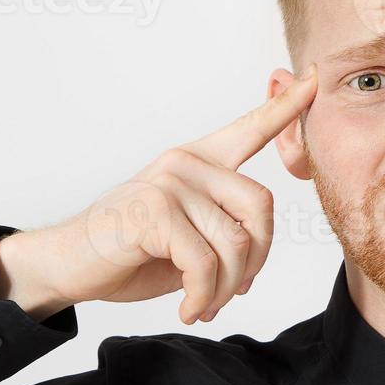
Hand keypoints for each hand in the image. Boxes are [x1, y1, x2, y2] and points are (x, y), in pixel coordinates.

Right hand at [0, 65, 317, 323]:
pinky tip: (188, 308)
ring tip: (204, 305)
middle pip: (261, 208)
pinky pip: (205, 264)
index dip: (286, 105)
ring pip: (235, 245)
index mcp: (198, 162)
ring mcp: (169, 183)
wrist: (69, 266)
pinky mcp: (153, 211)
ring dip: (225, 289)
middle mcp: (186, 163)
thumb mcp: (188, 236)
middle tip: (234, 292)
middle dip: (256, 261)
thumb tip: (258, 246)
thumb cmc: (131, 251)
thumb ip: (224, 227)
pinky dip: (203, 297)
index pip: (250, 128)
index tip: (315, 76)